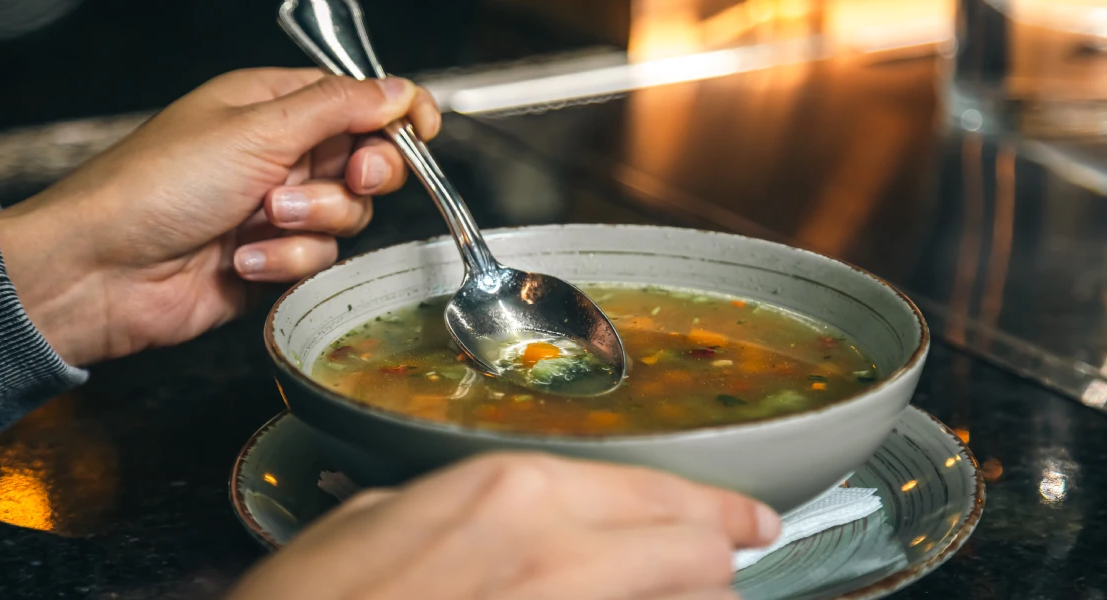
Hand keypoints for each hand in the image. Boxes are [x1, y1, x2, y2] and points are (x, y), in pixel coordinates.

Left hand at [0, 68, 439, 364]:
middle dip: (361, 175)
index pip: (359, 100)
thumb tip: (399, 89)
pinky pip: (318, 260)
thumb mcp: (258, 129)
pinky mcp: (275, 258)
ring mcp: (279, 209)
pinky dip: (285, 261)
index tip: (424, 130)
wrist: (105, 270)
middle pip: (368, 161)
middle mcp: (281, 154)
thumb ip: (340, 108)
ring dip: (312, 222)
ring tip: (262, 219)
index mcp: (274, 106)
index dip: (398, 113)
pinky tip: (243, 257)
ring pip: (349, 216)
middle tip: (354, 177)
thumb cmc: (157, 186)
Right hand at [227, 453, 780, 599]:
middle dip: (716, 562)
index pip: (659, 493)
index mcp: (510, 495)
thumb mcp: (370, 521)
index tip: (750, 522)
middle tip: (723, 565)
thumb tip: (513, 517)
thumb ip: (456, 508)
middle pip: (699, 558)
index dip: (719, 509)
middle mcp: (558, 557)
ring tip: (685, 596)